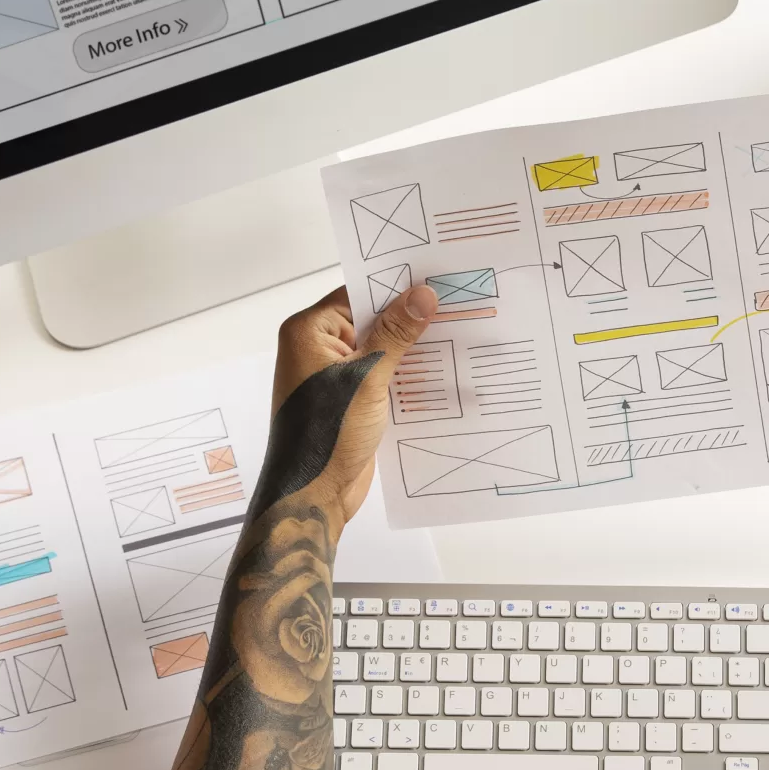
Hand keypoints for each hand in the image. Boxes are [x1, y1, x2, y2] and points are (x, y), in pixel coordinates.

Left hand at [270, 282, 435, 520]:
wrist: (313, 493)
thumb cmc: (326, 434)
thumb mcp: (367, 378)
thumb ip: (395, 335)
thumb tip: (422, 294)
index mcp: (309, 331)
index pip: (358, 293)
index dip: (395, 285)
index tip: (435, 276)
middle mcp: (318, 348)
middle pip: (371, 319)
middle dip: (409, 317)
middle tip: (456, 301)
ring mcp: (335, 375)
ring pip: (380, 349)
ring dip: (412, 348)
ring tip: (459, 331)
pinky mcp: (350, 399)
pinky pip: (382, 375)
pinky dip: (406, 373)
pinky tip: (442, 369)